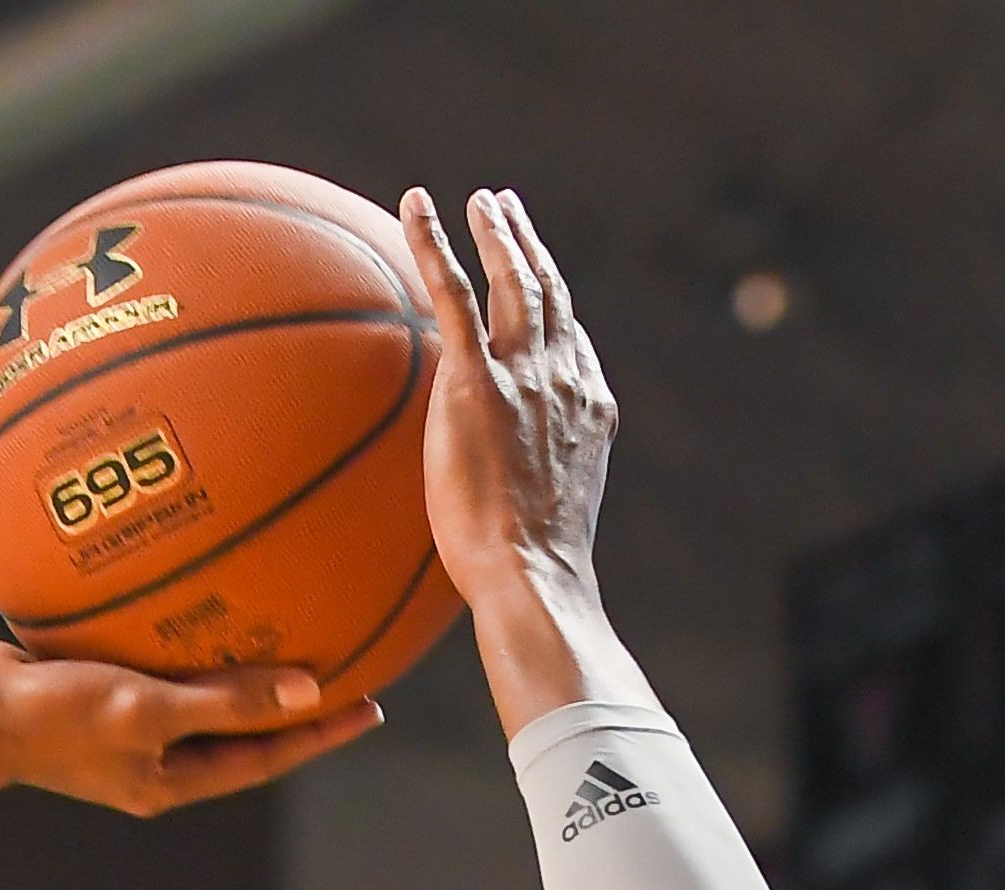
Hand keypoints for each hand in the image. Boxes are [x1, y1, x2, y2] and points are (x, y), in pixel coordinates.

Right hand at [0, 638, 380, 815]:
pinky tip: (200, 586)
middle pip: (238, 728)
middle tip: (346, 662)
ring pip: (197, 691)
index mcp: (167, 780)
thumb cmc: (51, 720)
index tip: (371, 704)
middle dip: (290, 700)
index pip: (265, 758)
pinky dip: (183, 629)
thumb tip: (311, 691)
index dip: (319, 732)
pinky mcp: (91, 684)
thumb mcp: (147, 710)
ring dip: (239, 663)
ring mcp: (119, 723)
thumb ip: (229, 700)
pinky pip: (154, 656)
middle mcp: (149, 757)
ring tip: (285, 623)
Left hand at [397, 185, 613, 621]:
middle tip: (507, 210)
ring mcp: (524, 374)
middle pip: (549, 293)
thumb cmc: (531, 574)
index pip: (571, 343)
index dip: (554, 309)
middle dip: (529, 246)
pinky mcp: (477, 380)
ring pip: (515, 280)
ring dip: (498, 233)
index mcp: (588, 408)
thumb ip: (531, 488)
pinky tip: (416, 205)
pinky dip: (433, 243)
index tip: (538, 283)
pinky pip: (453, 293)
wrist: (532, 574)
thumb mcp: (544, 522)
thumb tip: (507, 510)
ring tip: (482, 202)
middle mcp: (564, 377)